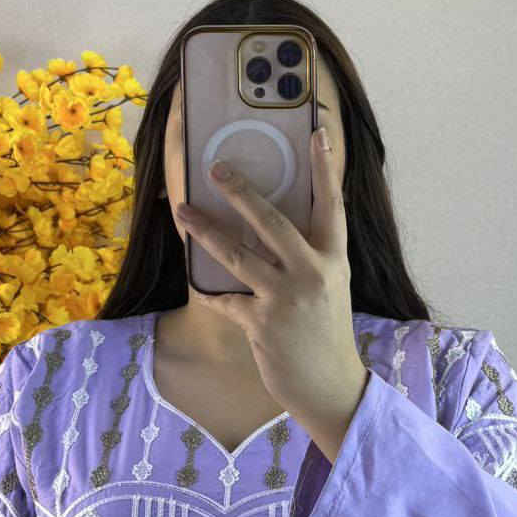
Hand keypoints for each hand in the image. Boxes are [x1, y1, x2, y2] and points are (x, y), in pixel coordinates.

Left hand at [174, 124, 367, 452]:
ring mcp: (285, 297)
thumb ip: (308, 258)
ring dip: (206, 230)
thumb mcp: (329, 288)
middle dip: (242, 191)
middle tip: (218, 167)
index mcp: (333, 258)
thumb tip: (270, 232)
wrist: (329, 385)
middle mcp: (312, 271)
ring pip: (237, 254)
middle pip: (272, 220)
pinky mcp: (261, 323)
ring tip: (183, 210)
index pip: (331, 203)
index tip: (316, 132)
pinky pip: (225, 300)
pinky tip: (196, 286)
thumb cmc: (324, 334)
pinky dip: (209, 293)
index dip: (324, 167)